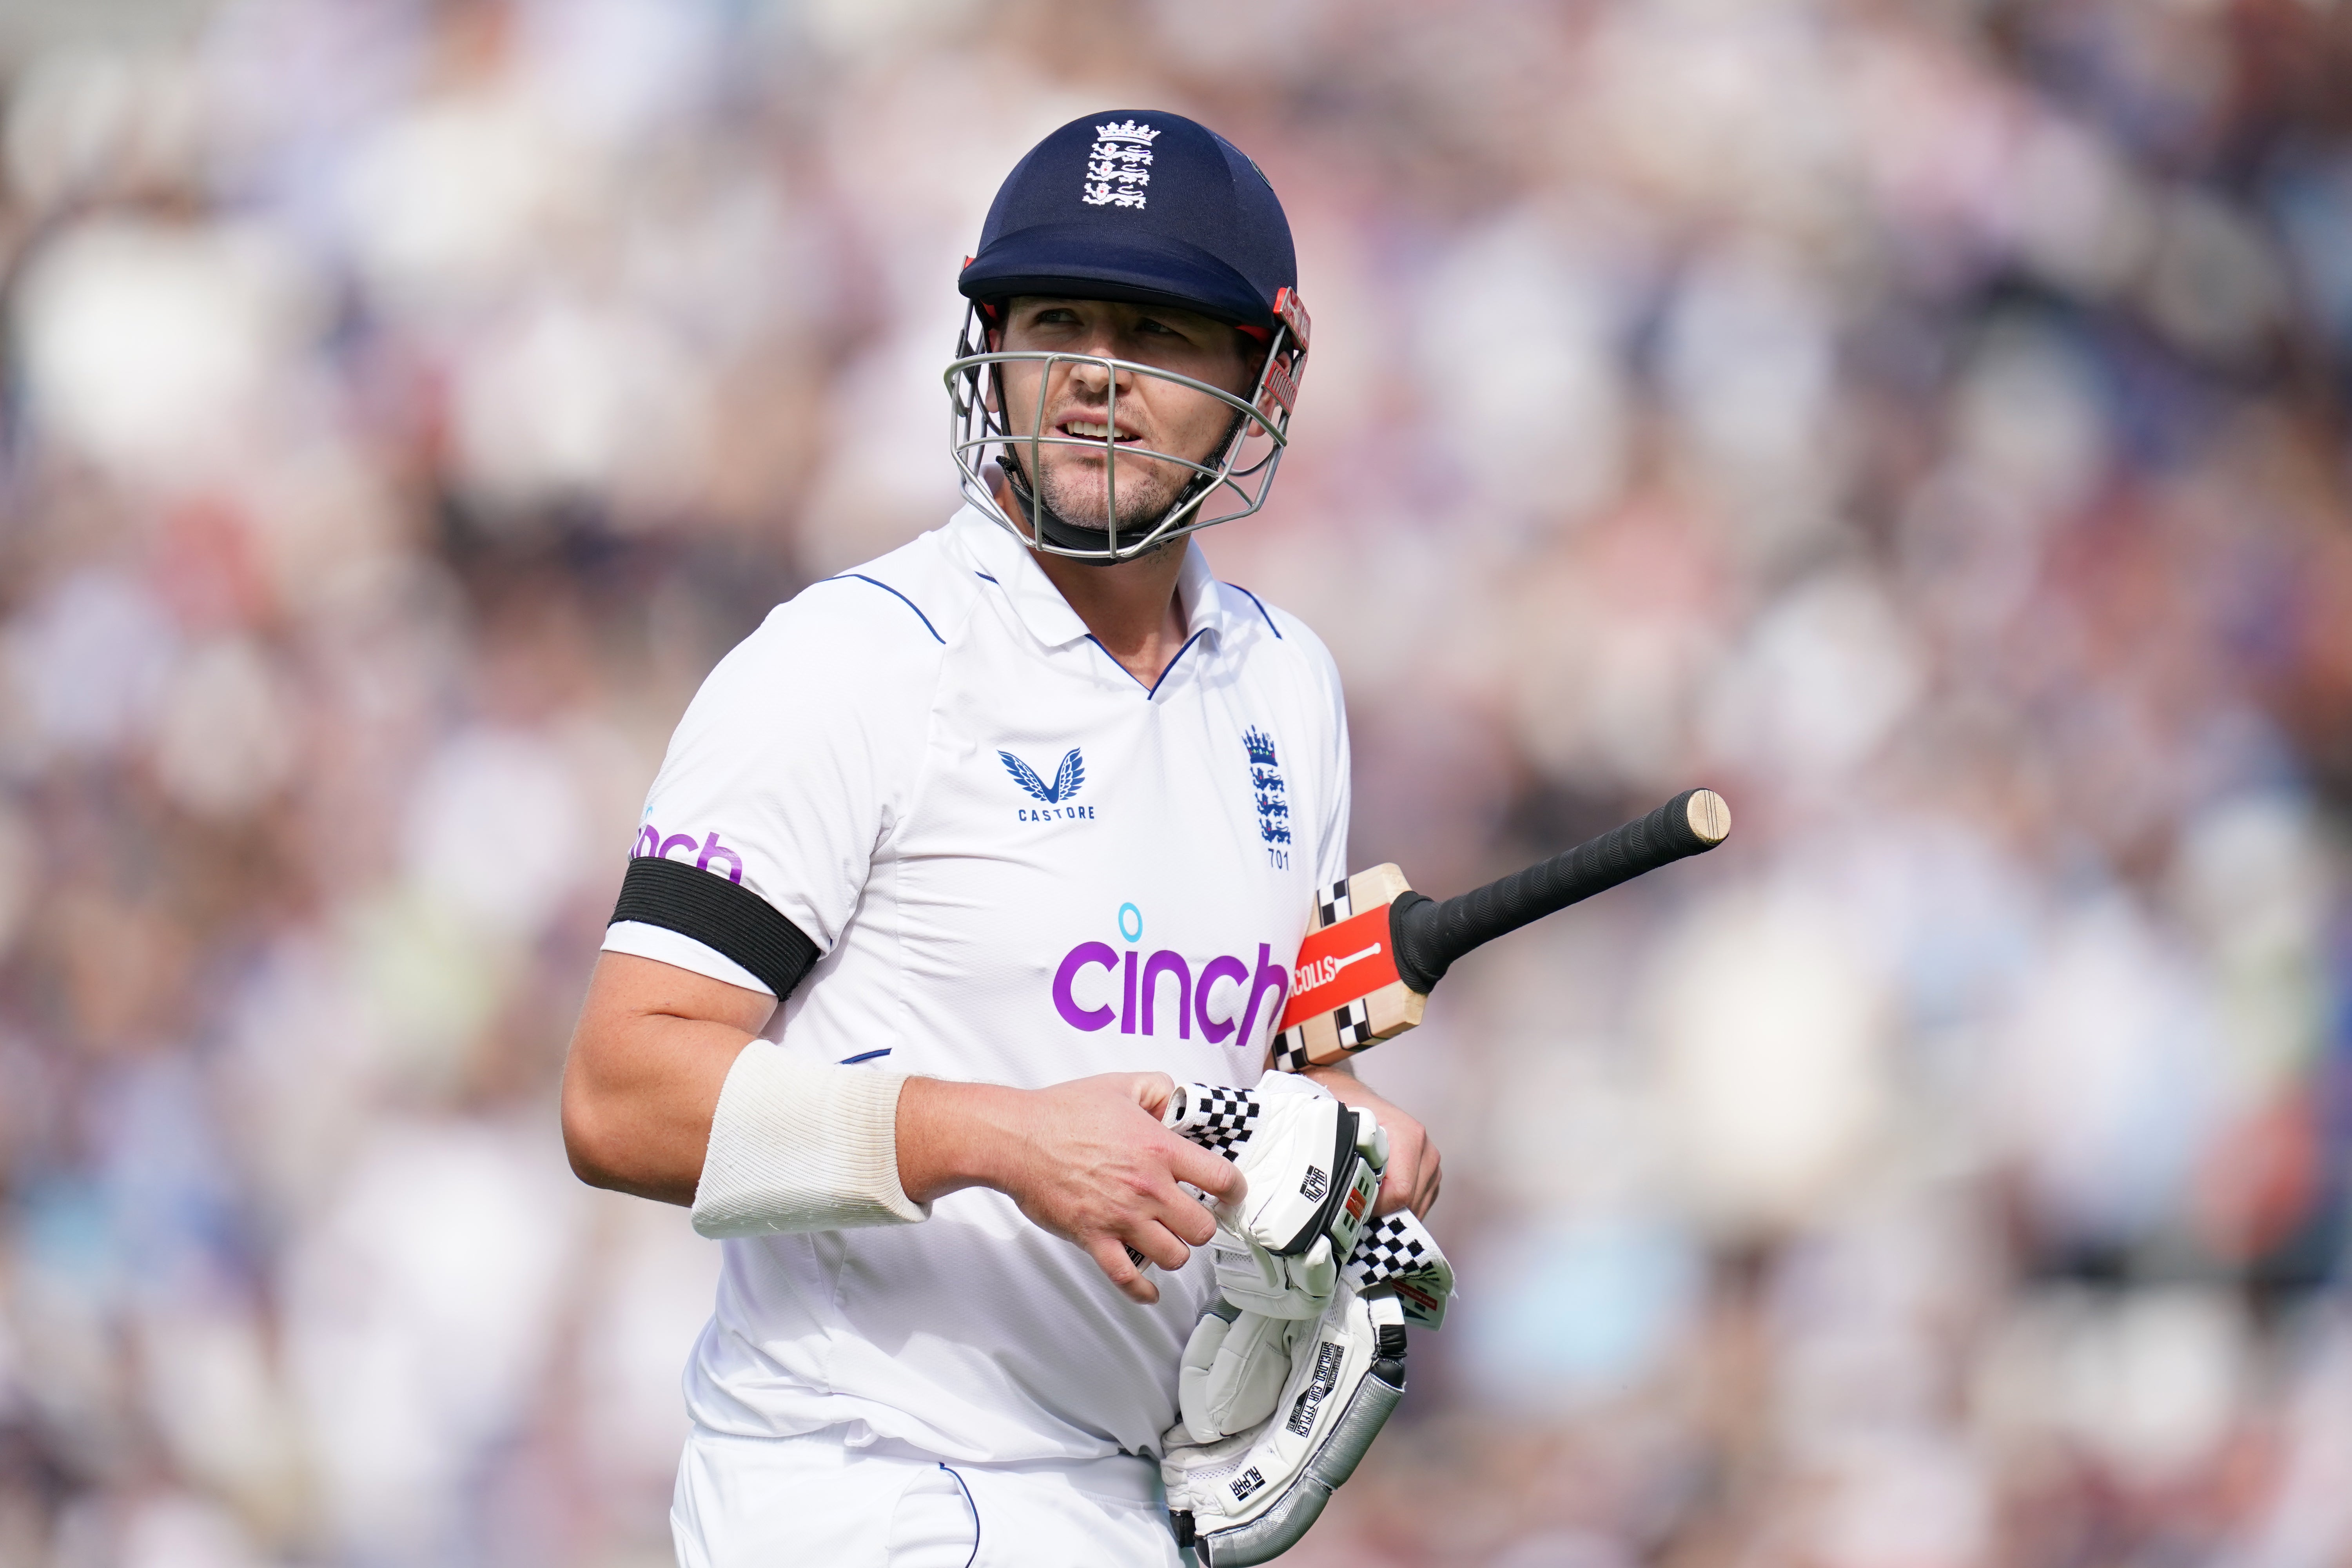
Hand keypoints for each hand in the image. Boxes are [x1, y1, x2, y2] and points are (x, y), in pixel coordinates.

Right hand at [899, 1073, 1244, 1304]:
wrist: (1018, 1139)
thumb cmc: (1062, 1113)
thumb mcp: (1120, 1085)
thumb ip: (1157, 1089)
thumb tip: (1176, 1101)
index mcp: (1160, 1150)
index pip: (1221, 1178)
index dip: (1233, 1189)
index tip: (1230, 1193)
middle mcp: (1148, 1188)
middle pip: (1202, 1228)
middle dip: (1201, 1225)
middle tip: (1192, 1217)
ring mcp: (1122, 1217)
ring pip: (1174, 1256)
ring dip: (1175, 1251)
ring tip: (1168, 1240)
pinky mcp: (1095, 1238)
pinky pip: (1127, 1277)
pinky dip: (1142, 1290)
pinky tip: (1149, 1290)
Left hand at [1299, 1067, 1438, 1217]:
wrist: (1357, 1101)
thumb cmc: (1349, 1116)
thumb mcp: (1343, 1130)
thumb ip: (1346, 1156)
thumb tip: (1342, 1191)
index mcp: (1409, 1136)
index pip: (1400, 1191)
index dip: (1376, 1206)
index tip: (1354, 1204)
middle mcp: (1426, 1149)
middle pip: (1410, 1202)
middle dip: (1384, 1211)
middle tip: (1358, 1206)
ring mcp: (1431, 1163)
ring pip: (1417, 1206)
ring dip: (1393, 1211)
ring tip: (1368, 1199)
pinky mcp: (1432, 1174)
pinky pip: (1420, 1203)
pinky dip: (1400, 1208)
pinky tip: (1381, 1200)